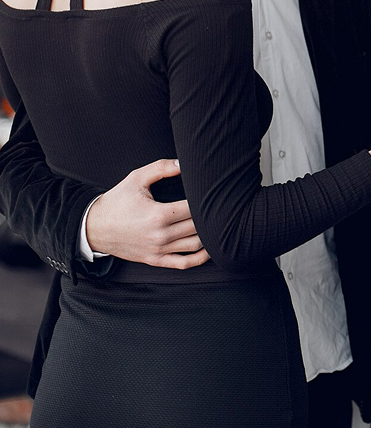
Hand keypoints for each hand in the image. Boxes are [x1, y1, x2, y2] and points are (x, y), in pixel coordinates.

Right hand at [85, 159, 207, 268]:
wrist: (94, 227)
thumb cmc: (117, 201)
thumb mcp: (136, 178)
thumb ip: (161, 168)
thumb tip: (184, 163)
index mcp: (158, 215)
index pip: (194, 209)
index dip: (206, 201)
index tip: (212, 194)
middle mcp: (160, 235)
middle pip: (199, 227)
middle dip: (211, 217)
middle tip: (220, 207)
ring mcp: (159, 250)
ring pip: (196, 245)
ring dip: (209, 236)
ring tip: (216, 223)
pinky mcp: (155, 259)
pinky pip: (184, 263)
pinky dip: (200, 258)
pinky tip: (209, 248)